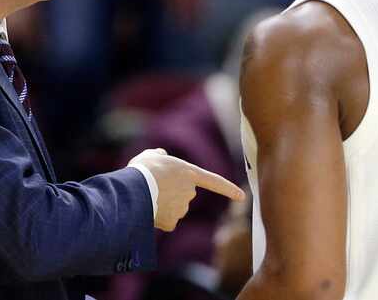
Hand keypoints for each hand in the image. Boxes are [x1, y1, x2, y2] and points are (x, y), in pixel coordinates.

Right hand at [129, 148, 244, 231]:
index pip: (214, 182)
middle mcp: (189, 191)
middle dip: (172, 194)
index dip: (228, 189)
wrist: (135, 188)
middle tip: (154, 189)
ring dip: (164, 206)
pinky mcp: (172, 222)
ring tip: (148, 198)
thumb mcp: (151, 155)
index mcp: (189, 173)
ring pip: (174, 209)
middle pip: (184, 195)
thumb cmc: (143, 169)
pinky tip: (149, 211)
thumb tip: (162, 156)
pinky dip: (159, 219)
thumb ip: (160, 155)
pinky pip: (167, 221)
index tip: (242, 197)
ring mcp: (182, 208)